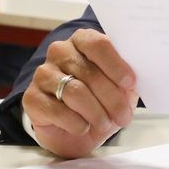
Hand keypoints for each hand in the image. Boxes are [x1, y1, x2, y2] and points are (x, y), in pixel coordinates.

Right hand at [22, 30, 138, 158]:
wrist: (78, 129)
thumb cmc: (102, 101)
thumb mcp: (121, 88)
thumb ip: (127, 78)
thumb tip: (137, 77)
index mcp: (83, 40)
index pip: (98, 44)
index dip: (116, 65)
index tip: (130, 83)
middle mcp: (60, 51)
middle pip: (90, 73)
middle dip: (112, 99)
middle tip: (124, 116)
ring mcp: (43, 73)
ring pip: (75, 92)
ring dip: (96, 113)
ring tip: (105, 123)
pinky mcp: (31, 97)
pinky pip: (56, 110)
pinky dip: (75, 123)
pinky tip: (83, 127)